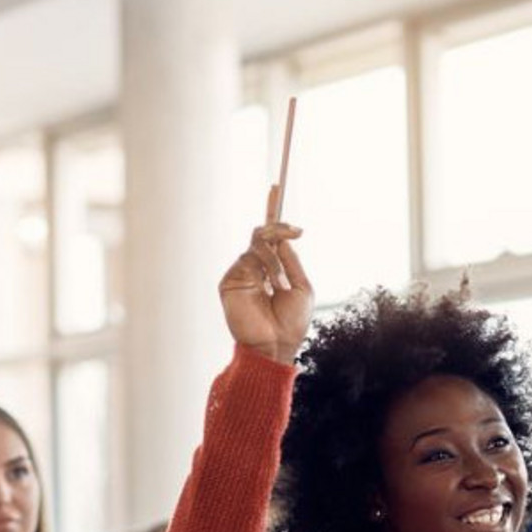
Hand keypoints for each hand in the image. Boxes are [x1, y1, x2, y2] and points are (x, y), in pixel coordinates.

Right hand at [218, 213, 311, 364]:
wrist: (276, 345)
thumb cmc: (291, 323)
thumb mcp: (301, 286)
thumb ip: (290, 260)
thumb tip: (283, 237)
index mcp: (273, 269)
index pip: (270, 236)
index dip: (272, 211)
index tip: (276, 187)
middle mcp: (255, 268)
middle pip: (263, 233)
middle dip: (279, 227)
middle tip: (296, 231)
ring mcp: (241, 273)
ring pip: (257, 244)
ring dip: (275, 261)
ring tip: (281, 285)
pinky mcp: (230, 281)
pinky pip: (247, 259)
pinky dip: (264, 269)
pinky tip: (268, 288)